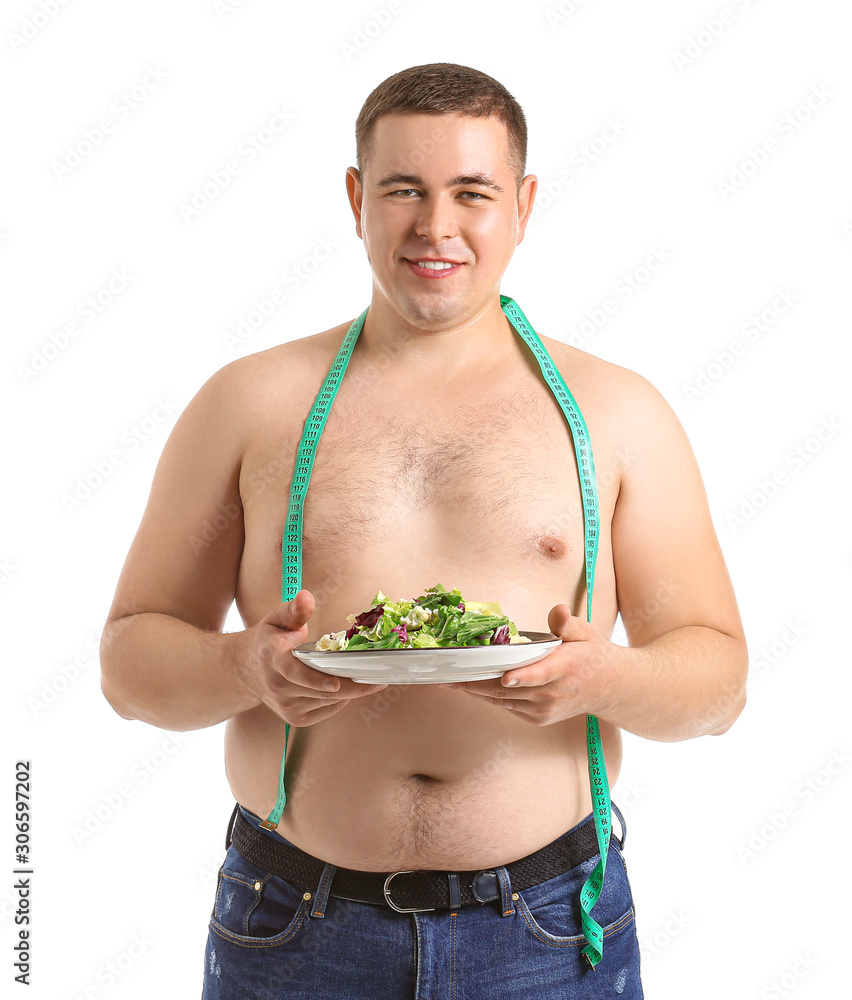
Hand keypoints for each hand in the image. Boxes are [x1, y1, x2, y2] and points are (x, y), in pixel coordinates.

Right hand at [234, 590, 387, 725]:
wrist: (248, 669)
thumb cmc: (269, 639)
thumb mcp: (277, 618)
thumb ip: (294, 609)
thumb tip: (306, 597)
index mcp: (273, 658)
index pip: (294, 672)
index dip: (315, 680)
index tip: (334, 683)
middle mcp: (277, 686)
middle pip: (320, 691)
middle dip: (352, 686)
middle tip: (380, 678)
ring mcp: (285, 706)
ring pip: (328, 702)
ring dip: (351, 692)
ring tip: (371, 679)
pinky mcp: (295, 718)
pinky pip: (327, 710)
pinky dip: (341, 699)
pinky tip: (348, 686)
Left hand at [438, 603, 616, 725]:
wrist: (608, 687)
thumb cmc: (591, 654)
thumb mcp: (584, 632)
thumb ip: (567, 623)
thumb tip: (558, 611)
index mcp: (563, 669)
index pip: (540, 675)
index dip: (522, 677)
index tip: (505, 677)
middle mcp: (551, 693)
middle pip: (509, 690)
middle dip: (477, 683)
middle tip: (449, 676)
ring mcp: (543, 709)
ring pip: (502, 700)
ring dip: (476, 691)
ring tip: (450, 681)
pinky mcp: (537, 718)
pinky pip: (507, 706)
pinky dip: (488, 697)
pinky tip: (471, 686)